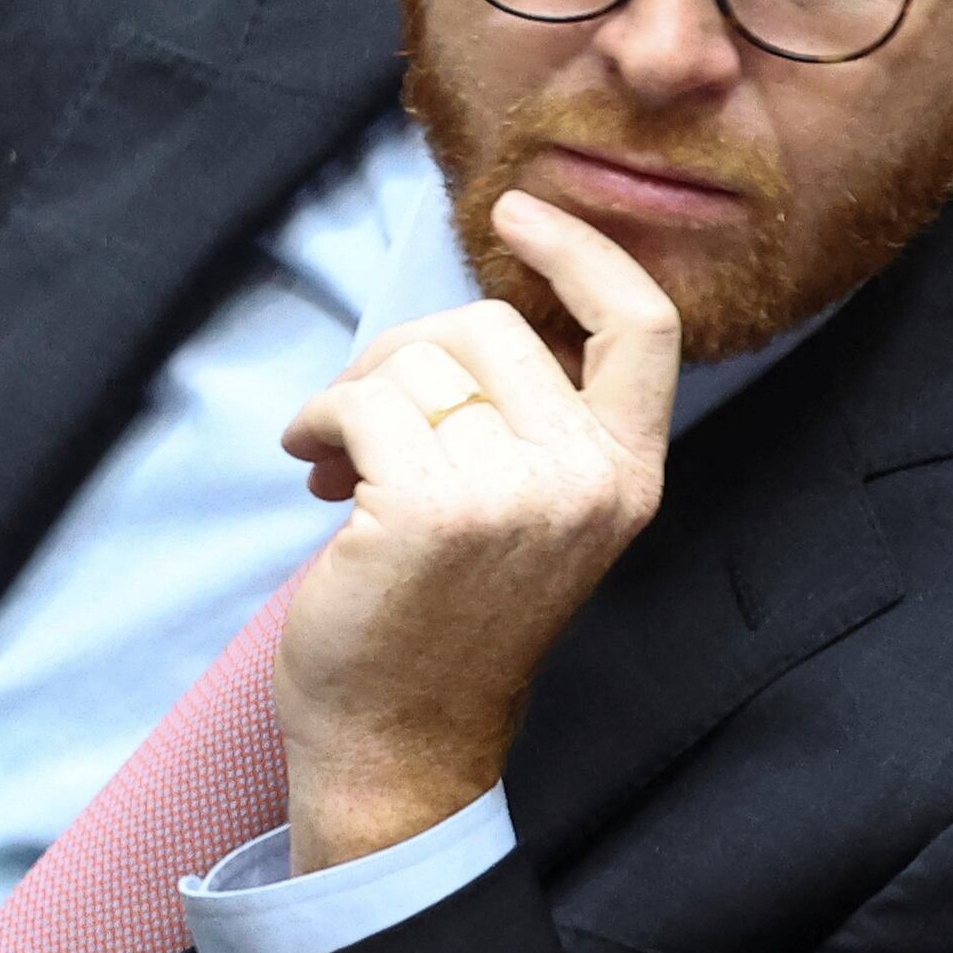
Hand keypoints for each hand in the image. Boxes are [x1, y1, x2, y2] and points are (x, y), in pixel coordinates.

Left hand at [273, 193, 681, 869]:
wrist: (404, 739)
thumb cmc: (452, 620)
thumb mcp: (538, 513)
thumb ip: (536, 420)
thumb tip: (472, 317)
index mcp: (627, 478)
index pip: (642, 327)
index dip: (582, 253)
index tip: (518, 214)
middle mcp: (588, 483)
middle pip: (494, 327)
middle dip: (412, 351)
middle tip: (367, 414)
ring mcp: (516, 497)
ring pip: (422, 359)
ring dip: (356, 390)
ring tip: (336, 453)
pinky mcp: (433, 510)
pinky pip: (362, 400)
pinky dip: (318, 420)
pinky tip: (311, 465)